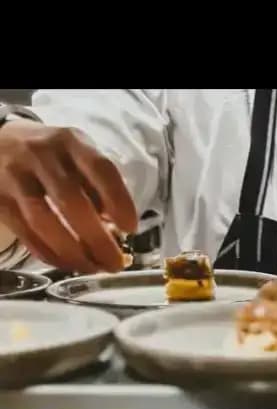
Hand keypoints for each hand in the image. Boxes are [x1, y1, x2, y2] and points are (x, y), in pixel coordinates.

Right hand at [0, 122, 136, 272]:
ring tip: (92, 267)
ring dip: (72, 253)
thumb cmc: (49, 155)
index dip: (119, 201)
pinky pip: (26, 234)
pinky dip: (50, 254)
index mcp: (70, 141)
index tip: (131, 229)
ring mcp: (15, 178)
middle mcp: (41, 156)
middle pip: (71, 202)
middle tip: (114, 262)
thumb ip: (95, 185)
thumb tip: (115, 228)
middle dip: (97, 239)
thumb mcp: (75, 154)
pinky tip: (67, 263)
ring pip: (44, 222)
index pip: (100, 169)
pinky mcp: (0, 200)